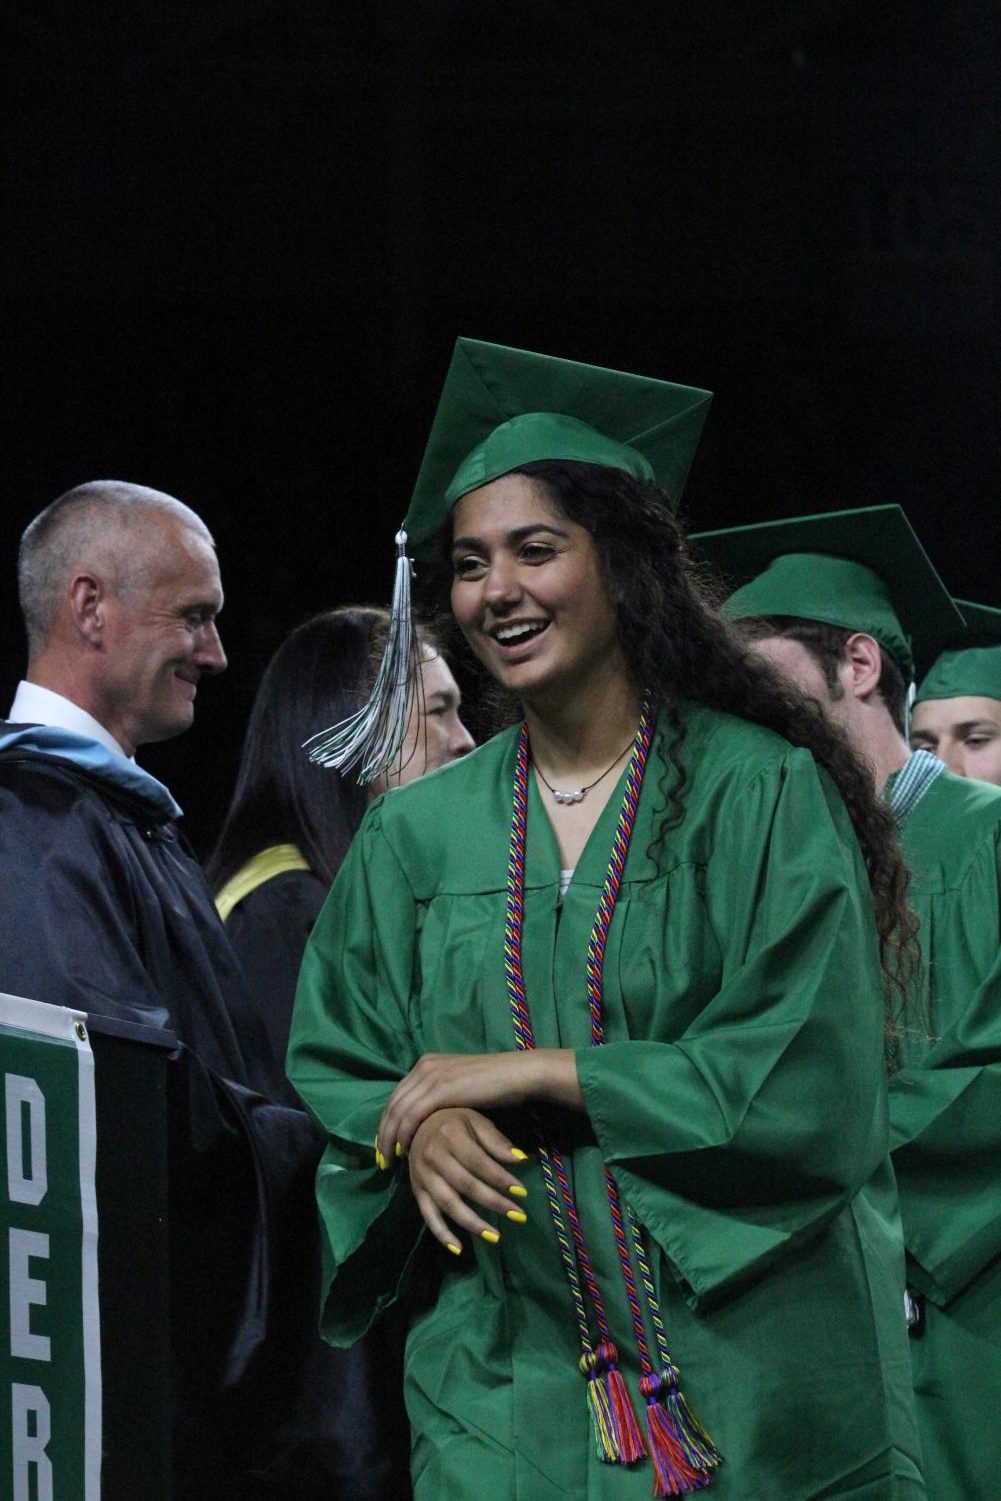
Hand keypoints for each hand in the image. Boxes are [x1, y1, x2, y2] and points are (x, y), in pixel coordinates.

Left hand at [375, 1048, 580, 1163]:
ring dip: (389, 1139)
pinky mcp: (439, 1089)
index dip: (387, 1122)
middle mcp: (424, 1066)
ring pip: (397, 1112)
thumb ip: (442, 1095)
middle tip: (381, 1159)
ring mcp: (431, 1075)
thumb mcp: (461, 1086)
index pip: (397, 1096)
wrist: (518, 1074)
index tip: (385, 1145)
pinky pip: (412, 1116)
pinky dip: (404, 1136)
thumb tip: (430, 1117)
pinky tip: (405, 1152)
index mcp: (427, 1063)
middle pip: (392, 1104)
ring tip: (389, 1162)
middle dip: (383, 1133)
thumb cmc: (497, 1084)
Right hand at [406, 1107, 528, 1252]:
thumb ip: (496, 1140)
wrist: (415, 1123)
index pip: (479, 1163)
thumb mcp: (475, 1121)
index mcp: (449, 1136)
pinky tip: (459, 1248)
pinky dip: (442, 1234)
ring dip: (473, 1223)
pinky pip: (428, 1216)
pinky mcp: (416, 1191)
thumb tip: (520, 1159)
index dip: (500, 1178)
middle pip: (466, 1185)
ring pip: (448, 1204)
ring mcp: (422, 1176)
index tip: (522, 1192)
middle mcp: (433, 1157)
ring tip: (495, 1237)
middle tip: (518, 1216)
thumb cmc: (452, 1121)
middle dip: (494, 1202)